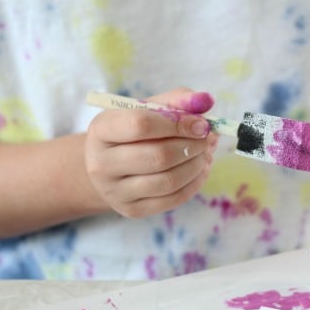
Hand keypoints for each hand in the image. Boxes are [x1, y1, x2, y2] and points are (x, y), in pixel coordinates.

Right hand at [85, 87, 217, 217]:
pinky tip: (201, 169)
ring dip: (196, 165)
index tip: (202, 124)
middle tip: (208, 139)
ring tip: (206, 153)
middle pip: (158, 156)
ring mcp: (114, 191)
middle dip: (192, 146)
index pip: (140, 125)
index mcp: (101, 130)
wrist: (110, 166)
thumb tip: (206, 100)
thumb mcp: (149, 109)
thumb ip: (177, 100)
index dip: (177, 123)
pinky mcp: (132, 210)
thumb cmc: (134, 132)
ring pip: (168, 181)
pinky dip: (195, 183)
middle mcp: (101, 163)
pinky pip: (172, 199)